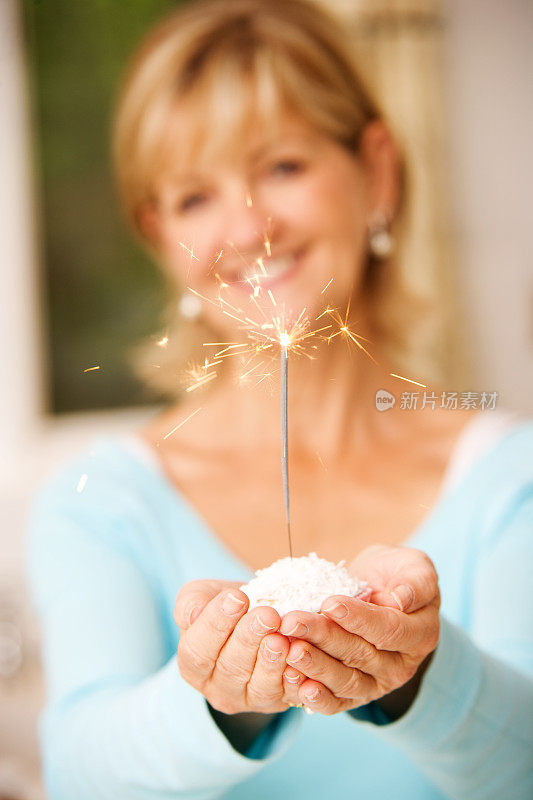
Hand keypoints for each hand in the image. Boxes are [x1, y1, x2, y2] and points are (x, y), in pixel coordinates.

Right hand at [174, 579, 302, 713]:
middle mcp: (219, 689)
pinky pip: (290, 696)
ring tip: (281, 638)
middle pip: (231, 669)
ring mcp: (251, 699)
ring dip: (272, 662)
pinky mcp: (280, 702)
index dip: (216, 624)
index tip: (237, 597)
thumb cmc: (228, 605)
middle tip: (267, 615)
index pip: (198, 650)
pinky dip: (296, 681)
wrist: (261, 616)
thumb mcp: (202, 596)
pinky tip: (300, 660)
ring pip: (260, 687)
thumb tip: (193, 614)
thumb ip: (191, 603)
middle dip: (250, 640)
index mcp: (192, 666)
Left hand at [279, 545, 440, 714]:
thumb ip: (415, 582)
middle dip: (324, 637)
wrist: (378, 590)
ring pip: (346, 680)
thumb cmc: (395, 575)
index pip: (390, 629)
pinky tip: (295, 682)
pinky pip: (337, 702)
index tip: (330, 603)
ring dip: (315, 666)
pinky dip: (316, 697)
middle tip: (293, 622)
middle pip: (361, 655)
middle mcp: (400, 665)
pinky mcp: (354, 695)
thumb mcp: (413, 566)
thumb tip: (400, 600)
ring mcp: (377, 684)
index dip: (360, 618)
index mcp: (421, 634)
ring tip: (290, 650)